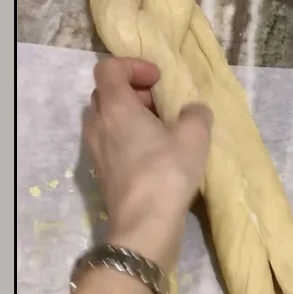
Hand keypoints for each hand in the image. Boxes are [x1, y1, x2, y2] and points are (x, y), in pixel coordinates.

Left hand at [84, 57, 211, 272]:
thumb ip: (196, 115)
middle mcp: (98, 124)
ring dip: (130, 117)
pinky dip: (128, 140)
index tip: (158, 80)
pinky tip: (154, 157)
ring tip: (160, 131)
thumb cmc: (166, 175)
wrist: (143, 227)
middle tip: (160, 104)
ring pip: (107, 120)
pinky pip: (111, 143)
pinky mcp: (102, 174)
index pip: (109, 68)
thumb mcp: (194, 138)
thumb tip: (194, 111)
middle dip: (133, 91)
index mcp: (115, 107)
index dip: (133, 66)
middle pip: (106, 93)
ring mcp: (96, 151)